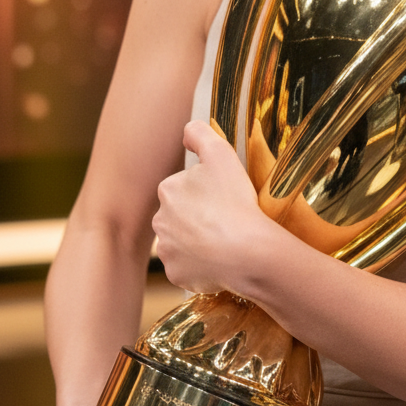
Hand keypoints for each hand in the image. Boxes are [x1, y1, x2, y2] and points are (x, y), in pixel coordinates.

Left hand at [153, 121, 265, 294]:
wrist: (246, 251)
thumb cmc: (234, 201)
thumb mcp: (220, 154)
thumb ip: (199, 134)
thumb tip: (187, 130)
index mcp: (168, 190)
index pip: (184, 186)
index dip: (206, 190)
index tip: (223, 196)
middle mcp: (160, 221)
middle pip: (180, 214)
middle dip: (198, 215)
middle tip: (226, 217)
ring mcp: (167, 251)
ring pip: (183, 240)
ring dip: (198, 239)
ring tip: (225, 239)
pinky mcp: (177, 274)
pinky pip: (188, 265)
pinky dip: (201, 263)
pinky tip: (221, 258)